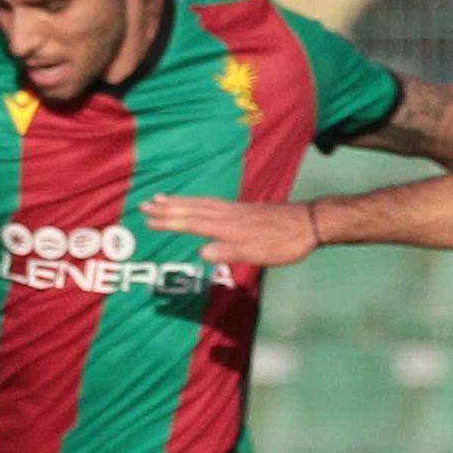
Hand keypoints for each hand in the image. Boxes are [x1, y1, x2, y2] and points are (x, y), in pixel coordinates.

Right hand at [144, 195, 318, 266]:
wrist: (308, 223)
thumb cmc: (283, 243)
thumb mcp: (257, 254)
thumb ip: (229, 252)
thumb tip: (201, 252)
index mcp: (228, 227)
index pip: (192, 222)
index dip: (169, 221)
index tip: (148, 219)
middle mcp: (228, 214)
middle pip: (192, 209)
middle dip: (168, 208)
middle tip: (144, 205)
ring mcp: (235, 209)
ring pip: (201, 203)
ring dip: (179, 202)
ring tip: (161, 198)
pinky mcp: (244, 208)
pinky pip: (212, 202)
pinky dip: (197, 201)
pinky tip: (195, 203)